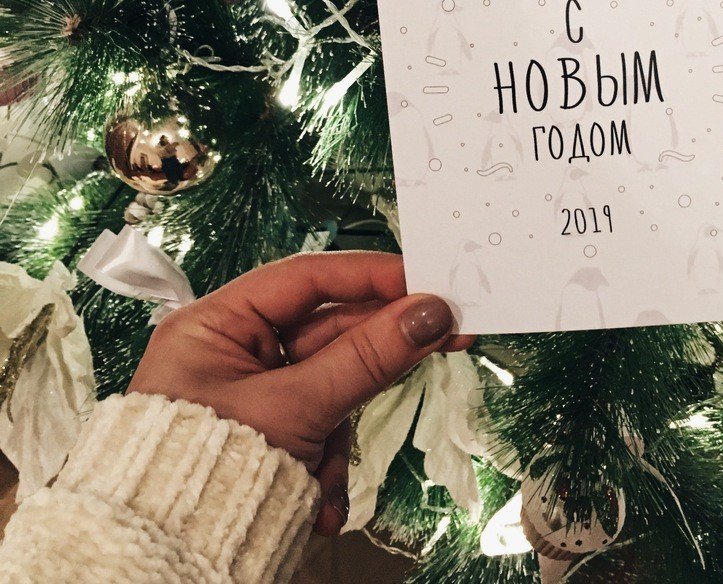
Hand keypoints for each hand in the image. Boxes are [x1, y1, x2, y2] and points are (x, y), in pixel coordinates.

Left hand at [127, 251, 473, 534]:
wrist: (168, 565)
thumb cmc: (210, 471)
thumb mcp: (297, 408)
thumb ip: (368, 357)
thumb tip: (432, 313)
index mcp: (218, 323)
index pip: (308, 277)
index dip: (370, 274)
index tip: (426, 280)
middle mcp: (236, 349)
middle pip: (329, 331)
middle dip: (376, 356)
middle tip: (448, 336)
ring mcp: (257, 391)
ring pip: (334, 384)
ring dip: (343, 431)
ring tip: (326, 475)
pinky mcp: (274, 429)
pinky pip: (322, 422)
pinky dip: (329, 460)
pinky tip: (319, 500)